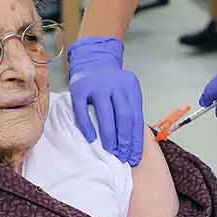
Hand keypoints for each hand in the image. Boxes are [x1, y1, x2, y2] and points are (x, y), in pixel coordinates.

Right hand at [67, 36, 142, 164]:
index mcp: (131, 86)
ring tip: (110, 151)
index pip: (136, 117)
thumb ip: (130, 111)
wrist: (92, 60)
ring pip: (106, 114)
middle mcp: (116, 84)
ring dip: (109, 136)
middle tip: (122, 156)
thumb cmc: (111, 84)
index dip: (136, 139)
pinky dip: (87, 126)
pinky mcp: (80, 88)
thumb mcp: (125, 92)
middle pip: (124, 116)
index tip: (134, 156)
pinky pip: (83, 110)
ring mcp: (97, 85)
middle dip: (124, 139)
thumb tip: (133, 144)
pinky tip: (91, 138)